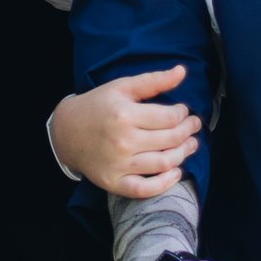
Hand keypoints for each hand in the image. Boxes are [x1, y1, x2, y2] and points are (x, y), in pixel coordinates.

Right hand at [50, 67, 200, 196]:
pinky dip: (165, 184)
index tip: (183, 111)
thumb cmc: (97, 105)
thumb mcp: (122, 86)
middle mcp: (123, 141)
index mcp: (125, 114)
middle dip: (188, 132)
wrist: (66, 131)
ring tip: (190, 145)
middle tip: (194, 127)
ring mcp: (118, 164)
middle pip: (170, 139)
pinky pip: (145, 189)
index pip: (169, 117)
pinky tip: (176, 172)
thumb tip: (182, 71)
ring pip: (163, 163)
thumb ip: (153, 80)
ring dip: (183, 154)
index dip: (183, 114)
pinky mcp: (114, 182)